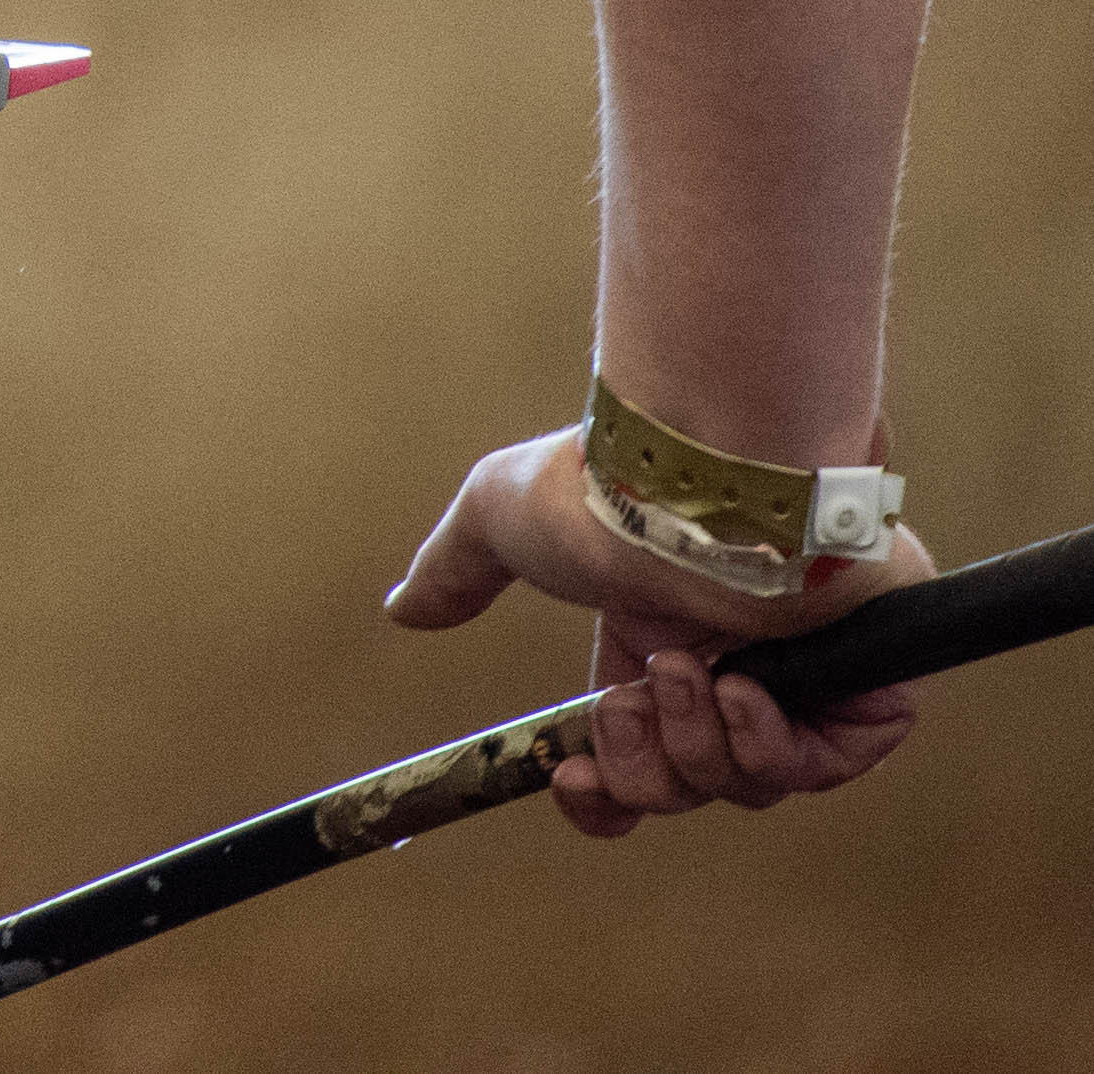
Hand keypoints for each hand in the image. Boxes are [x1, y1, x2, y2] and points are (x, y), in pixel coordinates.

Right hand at [388, 427, 928, 833]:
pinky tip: (748, 692)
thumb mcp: (500, 518)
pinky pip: (832, 763)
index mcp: (650, 637)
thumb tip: (404, 609)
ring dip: (704, 742)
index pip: (637, 752)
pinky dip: (782, 746)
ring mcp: (798, 674)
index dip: (605, 793)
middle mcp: (725, 660)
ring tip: (693, 671)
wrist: (702, 479)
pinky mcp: (867, 682)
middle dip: (646, 763)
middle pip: (688, 783)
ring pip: (753, 782)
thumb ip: (456, 571)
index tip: (572, 786)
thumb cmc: (605, 489)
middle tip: (629, 702)